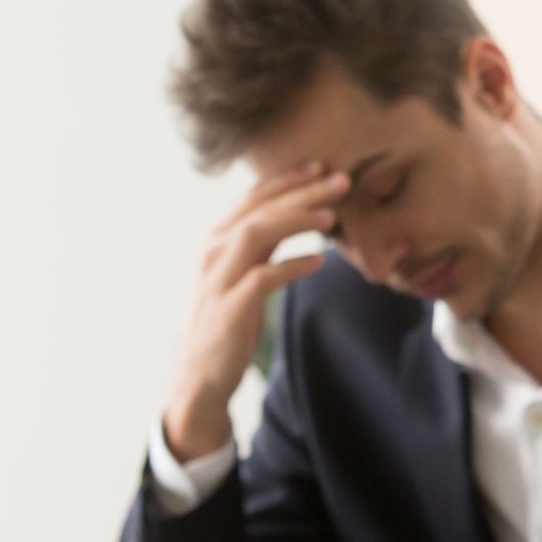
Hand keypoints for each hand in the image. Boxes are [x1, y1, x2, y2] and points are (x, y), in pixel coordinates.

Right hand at [163, 163, 348, 460]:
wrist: (200, 375)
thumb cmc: (229, 318)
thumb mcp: (244, 271)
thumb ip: (264, 242)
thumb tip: (300, 212)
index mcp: (217, 239)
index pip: (253, 197)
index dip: (287, 179)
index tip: (321, 166)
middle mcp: (213, 252)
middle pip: (260, 210)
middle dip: (302, 192)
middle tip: (341, 181)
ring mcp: (218, 279)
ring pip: (256, 233)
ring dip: (296, 221)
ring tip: (332, 217)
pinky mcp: (229, 308)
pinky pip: (263, 277)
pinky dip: (292, 265)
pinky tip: (319, 261)